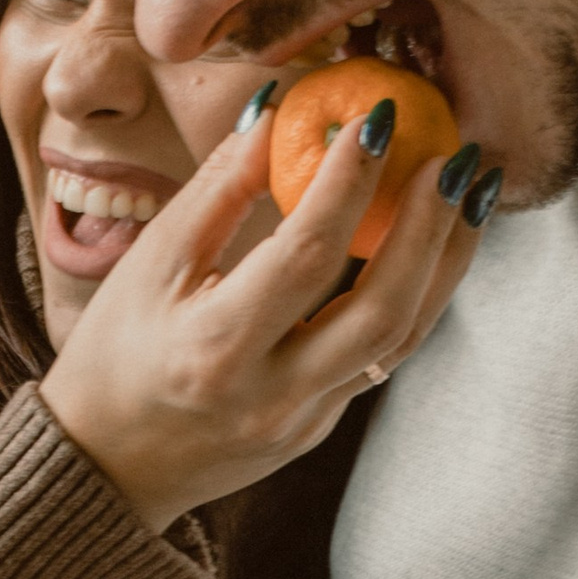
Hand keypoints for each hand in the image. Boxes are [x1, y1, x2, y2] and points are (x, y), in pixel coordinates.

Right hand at [41, 90, 485, 529]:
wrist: (107, 466)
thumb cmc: (116, 351)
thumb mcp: (150, 264)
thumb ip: (218, 190)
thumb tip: (276, 112)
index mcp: (214, 348)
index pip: (303, 255)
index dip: (347, 183)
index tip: (377, 119)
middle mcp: (270, 393)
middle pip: (379, 312)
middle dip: (428, 231)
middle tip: (457, 160)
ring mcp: (303, 419)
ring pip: (399, 341)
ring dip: (445, 263)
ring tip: (470, 197)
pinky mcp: (320, 427)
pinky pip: (383, 357)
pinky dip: (416, 295)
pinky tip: (434, 245)